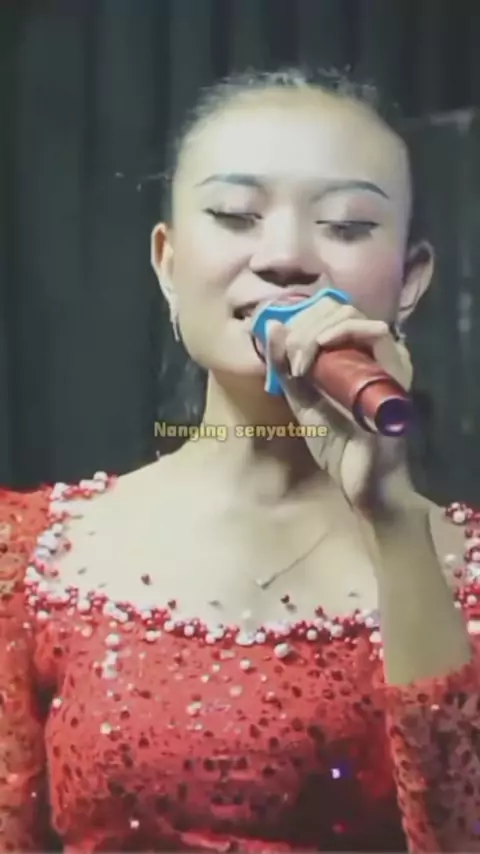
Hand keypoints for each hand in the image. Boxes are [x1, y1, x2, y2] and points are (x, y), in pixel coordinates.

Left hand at [265, 295, 412, 508]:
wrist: (361, 481)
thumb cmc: (336, 444)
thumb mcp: (300, 400)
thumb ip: (284, 367)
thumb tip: (271, 325)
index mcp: (350, 353)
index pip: (324, 311)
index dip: (296, 321)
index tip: (280, 353)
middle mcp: (371, 349)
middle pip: (334, 307)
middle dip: (302, 326)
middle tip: (290, 359)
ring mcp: (386, 356)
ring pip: (349, 314)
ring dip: (314, 331)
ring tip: (300, 364)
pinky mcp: (395, 369)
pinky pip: (375, 333)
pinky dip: (342, 332)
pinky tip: (319, 350)